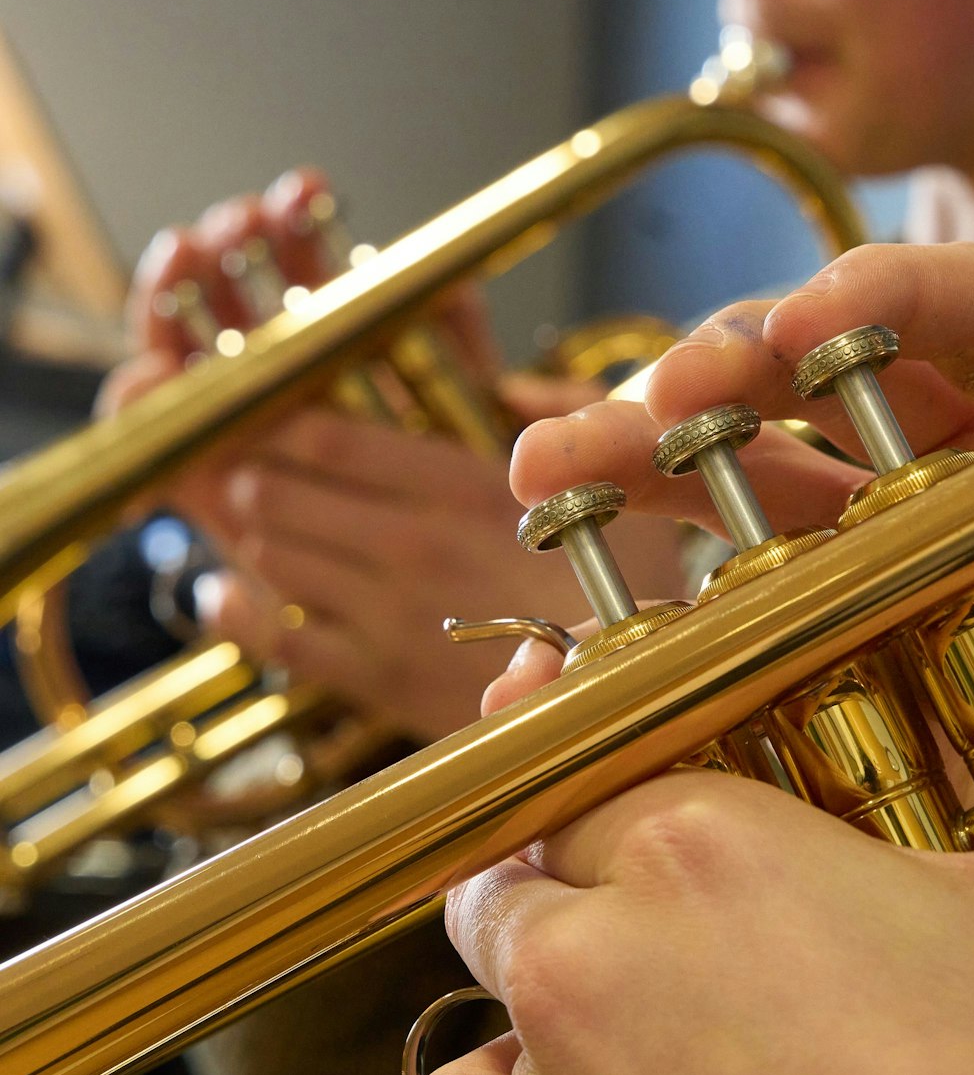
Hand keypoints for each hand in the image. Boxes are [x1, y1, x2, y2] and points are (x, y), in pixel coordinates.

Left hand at [93, 170, 673, 740]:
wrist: (638, 698)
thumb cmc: (638, 587)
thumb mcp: (619, 483)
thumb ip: (558, 416)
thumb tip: (508, 376)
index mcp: (463, 491)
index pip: (324, 433)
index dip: (277, 413)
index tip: (270, 405)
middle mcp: (411, 553)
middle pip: (273, 492)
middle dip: (246, 466)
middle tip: (240, 454)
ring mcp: (386, 621)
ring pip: (266, 558)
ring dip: (247, 531)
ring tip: (250, 510)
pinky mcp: (377, 681)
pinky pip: (275, 640)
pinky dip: (238, 612)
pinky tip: (234, 592)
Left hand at [440, 616, 973, 1074]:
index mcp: (698, 855)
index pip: (588, 743)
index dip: (631, 741)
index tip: (677, 752)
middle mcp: (591, 967)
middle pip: (520, 867)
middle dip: (580, 857)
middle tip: (689, 879)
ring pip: (504, 990)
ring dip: (560, 974)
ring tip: (676, 983)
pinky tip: (676, 1065)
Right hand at [507, 242, 973, 621]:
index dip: (891, 290)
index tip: (801, 330)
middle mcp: (960, 447)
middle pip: (832, 356)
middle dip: (735, 359)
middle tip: (664, 397)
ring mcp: (872, 511)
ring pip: (752, 438)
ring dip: (648, 433)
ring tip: (555, 461)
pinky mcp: (802, 580)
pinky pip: (716, 535)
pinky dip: (642, 528)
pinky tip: (562, 524)